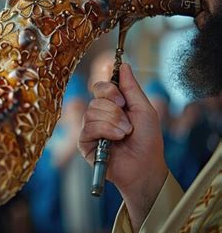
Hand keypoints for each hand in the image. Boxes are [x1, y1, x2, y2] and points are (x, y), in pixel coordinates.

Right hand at [78, 63, 167, 232]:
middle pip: (96, 99)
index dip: (109, 90)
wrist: (145, 167)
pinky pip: (88, 128)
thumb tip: (124, 65)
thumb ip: (132, 88)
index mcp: (111, 106)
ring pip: (91, 112)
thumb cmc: (147, 140)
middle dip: (115, 111)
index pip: (100, 87)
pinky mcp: (84, 143)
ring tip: (124, 134)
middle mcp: (98, 115)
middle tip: (128, 124)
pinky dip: (105, 132)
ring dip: (113, 123)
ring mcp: (89, 129)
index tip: (123, 101)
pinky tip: (115, 141)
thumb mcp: (144, 109)